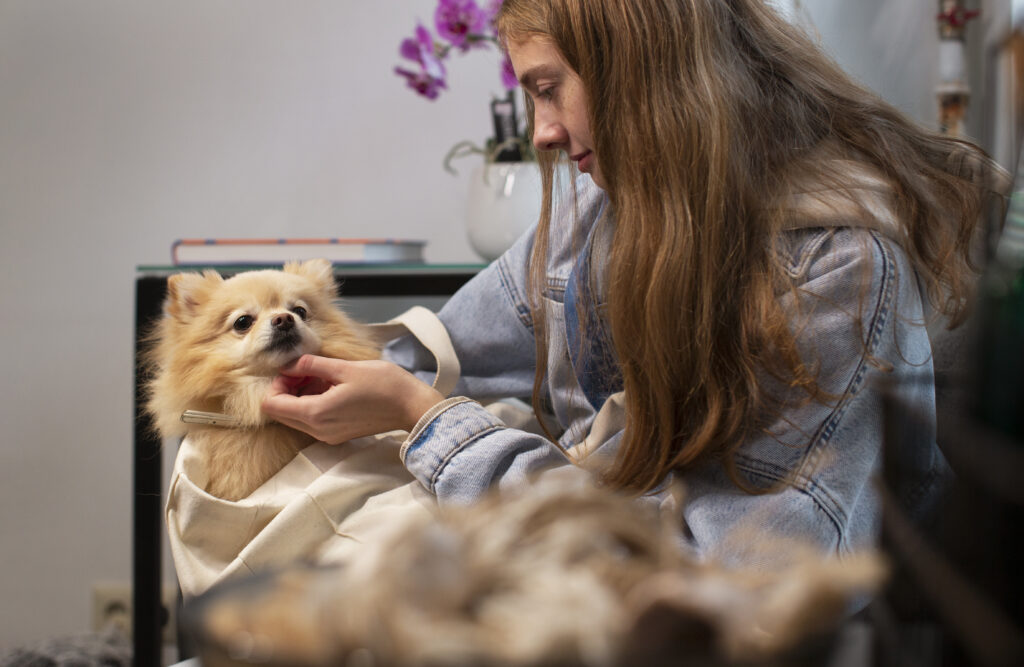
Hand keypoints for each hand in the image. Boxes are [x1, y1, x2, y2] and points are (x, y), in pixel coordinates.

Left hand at [261, 355, 444, 443]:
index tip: (295, 369)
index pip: (272, 405)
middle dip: (287, 390)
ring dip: (300, 396)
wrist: (412, 407)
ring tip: (322, 377)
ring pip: (296, 417)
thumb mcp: (345, 368)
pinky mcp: (338, 434)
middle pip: (281, 413)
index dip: (276, 384)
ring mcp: (328, 435)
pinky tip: (332, 387)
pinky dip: (313, 403)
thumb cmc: (384, 385)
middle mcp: (318, 430)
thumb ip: (312, 365)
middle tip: (307, 371)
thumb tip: (289, 363)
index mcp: (316, 413)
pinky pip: (312, 420)